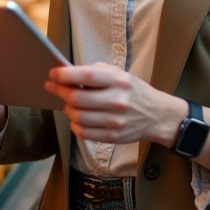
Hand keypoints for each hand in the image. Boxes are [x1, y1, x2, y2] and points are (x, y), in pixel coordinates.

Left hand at [45, 63, 185, 144]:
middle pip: (77, 99)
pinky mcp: (113, 136)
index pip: (86, 76)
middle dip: (60, 91)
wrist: (156, 115)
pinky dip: (74, 125)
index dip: (65, 75)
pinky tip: (76, 118)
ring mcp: (115, 121)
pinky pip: (84, 133)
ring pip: (78, 117)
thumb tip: (68, 74)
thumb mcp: (120, 74)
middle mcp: (117, 101)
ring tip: (68, 103)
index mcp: (119, 81)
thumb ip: (96, 72)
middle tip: (53, 87)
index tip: (53, 73)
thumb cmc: (133, 91)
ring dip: (67, 109)